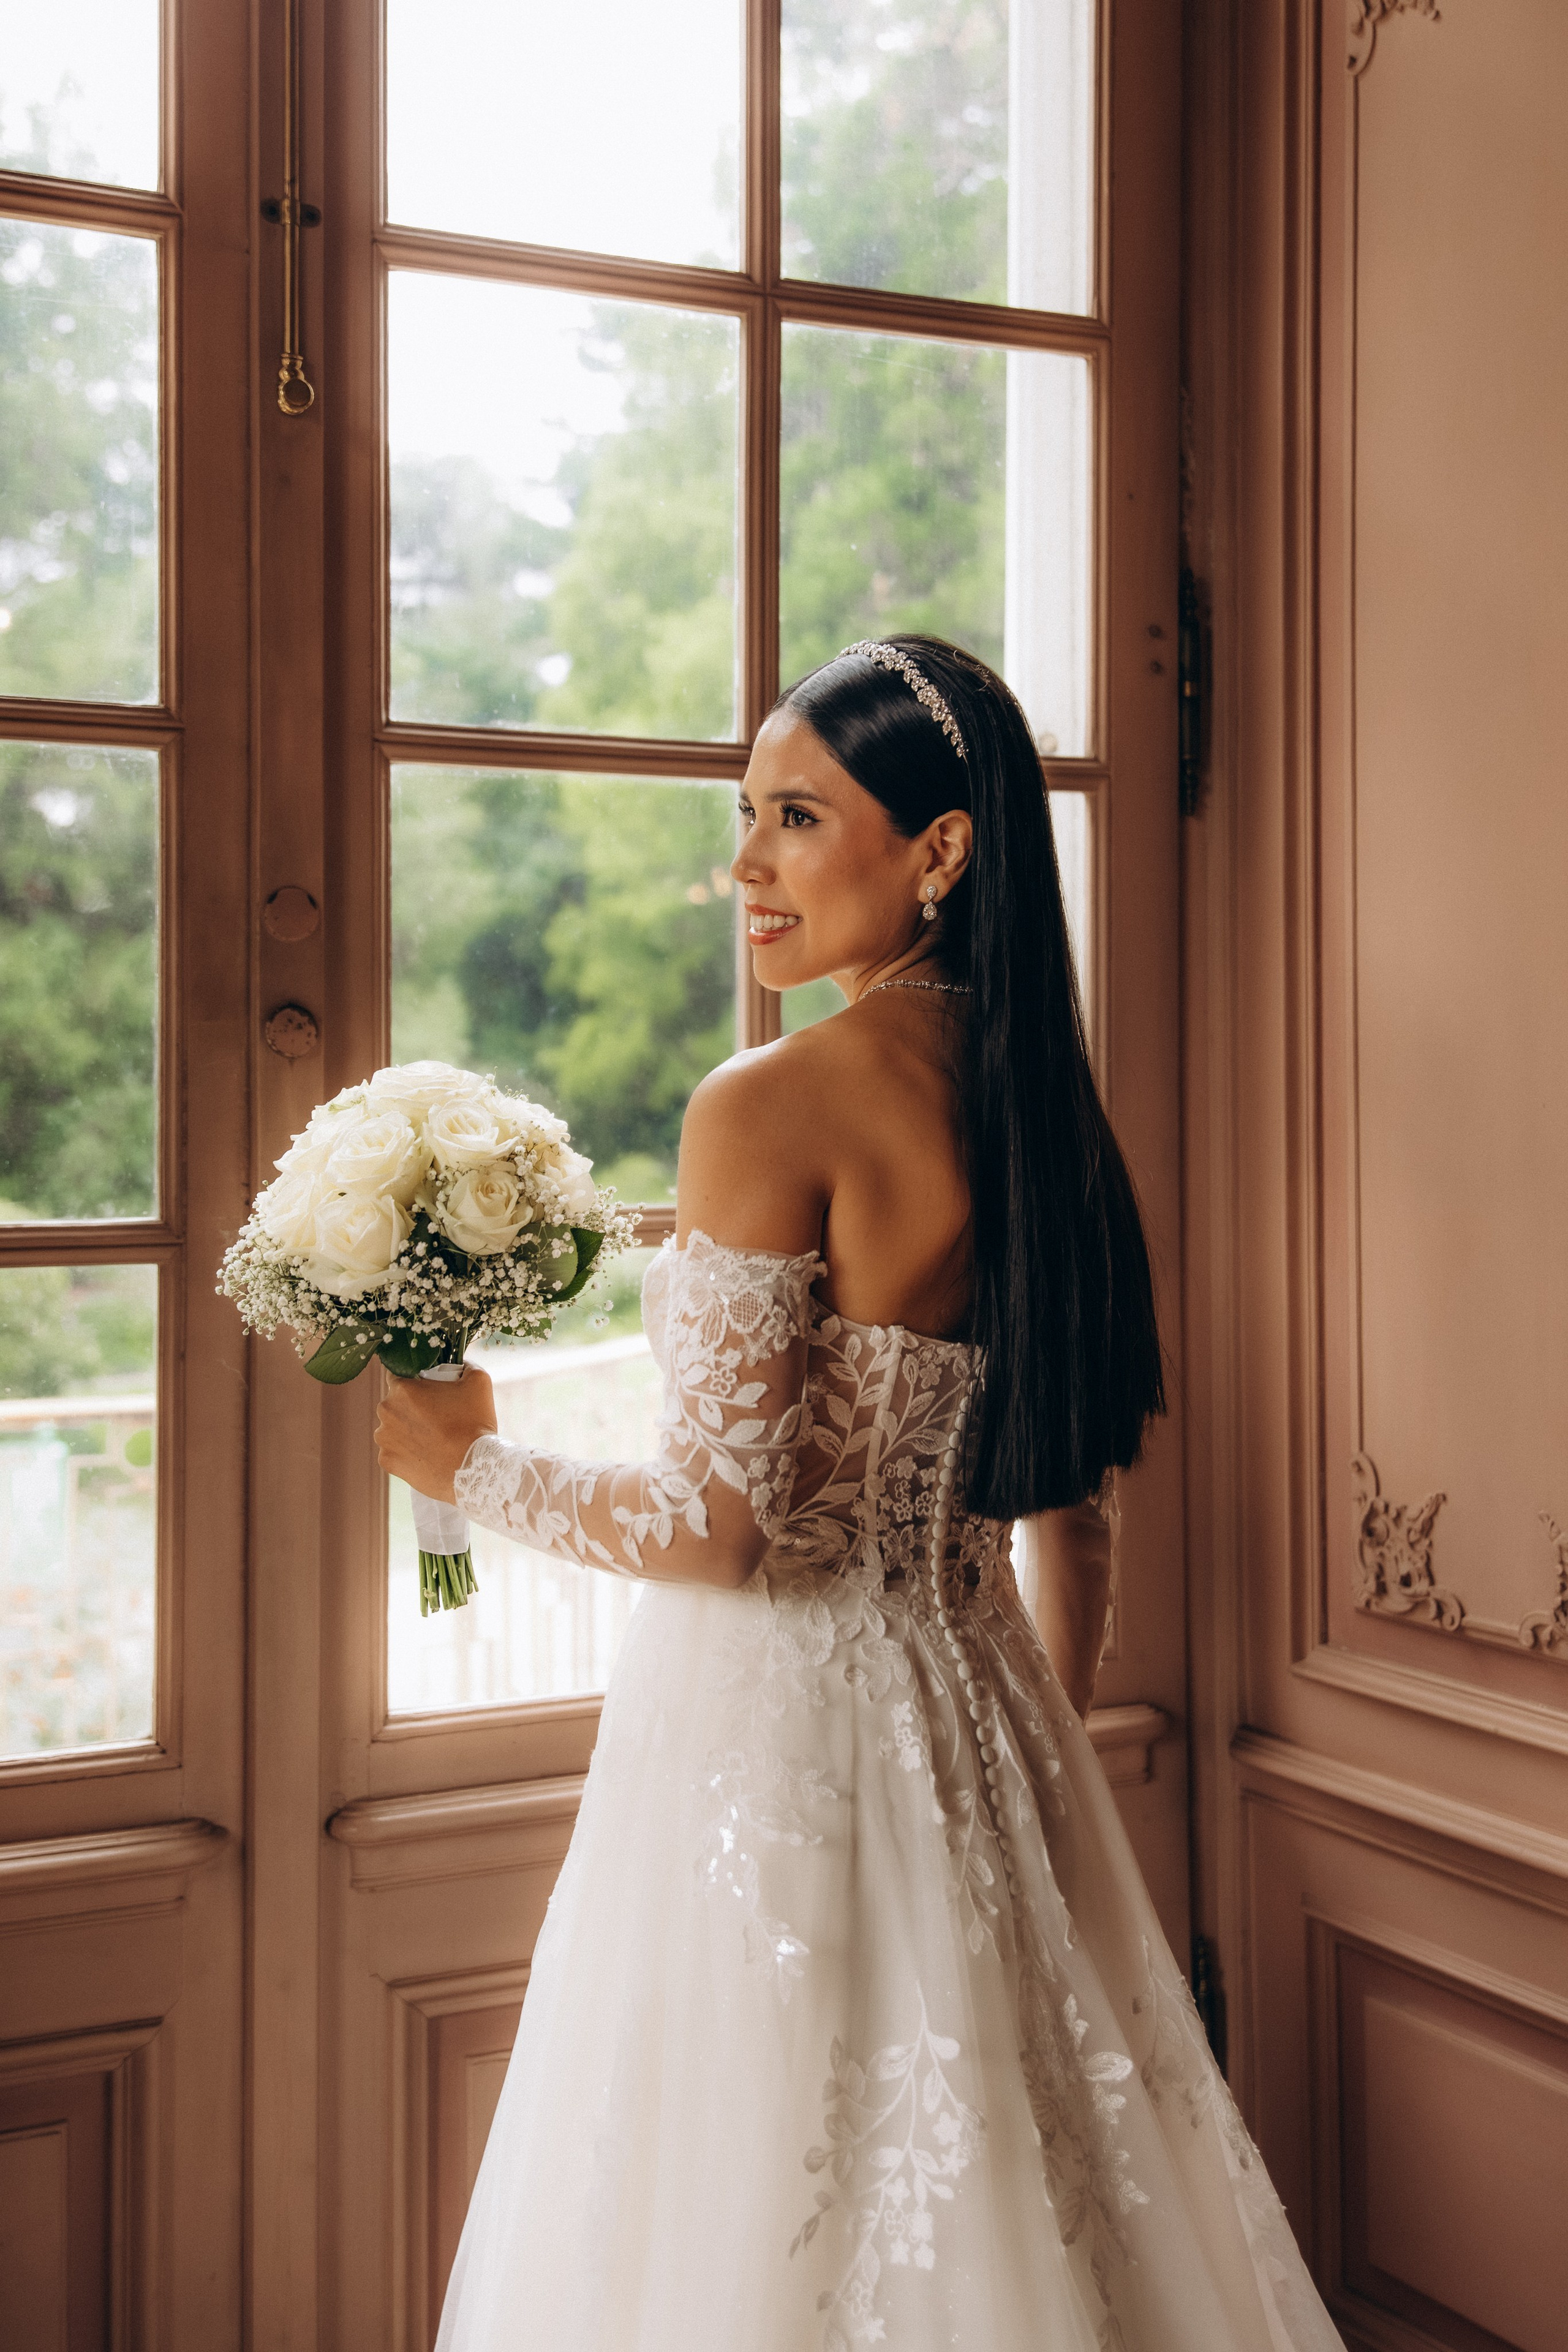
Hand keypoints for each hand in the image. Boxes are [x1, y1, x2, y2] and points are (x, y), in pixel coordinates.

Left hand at [374, 1365, 497, 1502]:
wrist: (472, 1468)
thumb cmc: (475, 1423)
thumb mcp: (479, 1382)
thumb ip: (466, 1366)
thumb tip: (462, 1365)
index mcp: (402, 1388)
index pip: (396, 1374)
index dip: (412, 1380)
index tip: (426, 1390)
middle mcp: (386, 1411)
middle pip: (394, 1403)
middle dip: (410, 1407)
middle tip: (435, 1416)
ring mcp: (384, 1438)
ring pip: (392, 1428)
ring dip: (406, 1429)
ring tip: (432, 1438)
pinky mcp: (386, 1461)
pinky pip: (393, 1451)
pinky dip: (405, 1452)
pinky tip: (425, 1454)